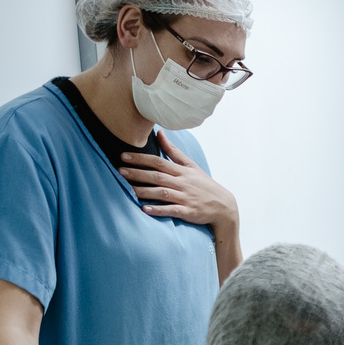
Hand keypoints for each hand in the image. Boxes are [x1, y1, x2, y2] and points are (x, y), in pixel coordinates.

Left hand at [119, 131, 238, 235]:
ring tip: (128, 189)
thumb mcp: (191, 166)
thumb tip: (159, 133)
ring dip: (145, 191)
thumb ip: (173, 151)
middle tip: (120, 171)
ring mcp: (185, 198)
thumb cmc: (204, 185)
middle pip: (157, 177)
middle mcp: (183, 183)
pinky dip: (159, 210)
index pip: (159, 162)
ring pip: (162, 193)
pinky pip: (172, 210)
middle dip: (138, 173)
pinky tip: (145, 209)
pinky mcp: (188, 212)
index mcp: (182, 171)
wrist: (224, 206)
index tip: (124, 156)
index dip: (141, 159)